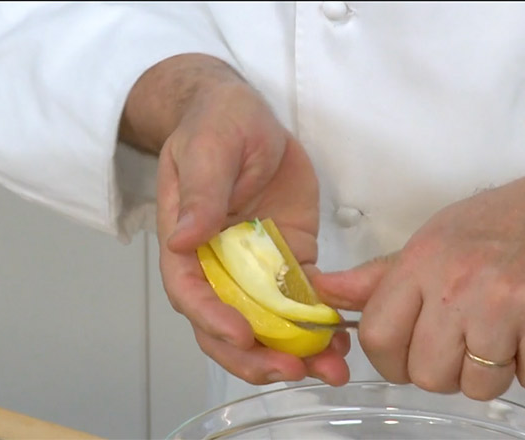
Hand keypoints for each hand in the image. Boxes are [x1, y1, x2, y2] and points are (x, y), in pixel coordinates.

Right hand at [121, 54, 349, 385]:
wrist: (246, 115)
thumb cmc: (217, 123)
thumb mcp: (209, 148)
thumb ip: (200, 193)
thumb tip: (183, 238)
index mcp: (187, 242)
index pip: (191, 293)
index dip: (213, 320)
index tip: (243, 335)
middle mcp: (218, 264)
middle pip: (228, 325)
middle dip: (257, 356)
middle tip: (293, 371)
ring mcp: (256, 267)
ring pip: (269, 323)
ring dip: (295, 352)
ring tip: (329, 370)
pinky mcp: (290, 260)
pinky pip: (303, 301)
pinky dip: (320, 325)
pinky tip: (341, 340)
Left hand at [315, 138, 524, 399]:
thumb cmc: (509, 220)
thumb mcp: (434, 237)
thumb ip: (380, 276)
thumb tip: (327, 291)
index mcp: (422, 262)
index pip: (377, 334)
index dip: (387, 360)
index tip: (402, 358)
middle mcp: (456, 286)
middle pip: (426, 373)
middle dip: (441, 372)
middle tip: (460, 348)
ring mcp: (502, 308)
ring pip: (476, 386)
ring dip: (488, 373)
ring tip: (500, 338)